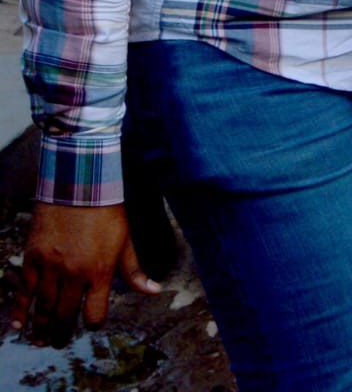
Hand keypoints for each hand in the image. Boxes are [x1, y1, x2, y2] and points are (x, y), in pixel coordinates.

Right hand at [11, 202, 160, 345]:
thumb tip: (155, 291)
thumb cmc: (106, 213)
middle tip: (59, 341)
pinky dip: (20, 311)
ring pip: (44, 309)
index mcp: (100, 271)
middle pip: (65, 316)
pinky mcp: (33, 259)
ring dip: (41, 328)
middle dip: (62, 334)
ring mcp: (52, 268)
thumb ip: (135, 271)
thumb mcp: (125, 241)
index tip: (91, 322)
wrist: (79, 186)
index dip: (94, 323)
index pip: (95, 314)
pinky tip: (19, 325)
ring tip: (40, 340)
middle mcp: (75, 274)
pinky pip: (24, 292)